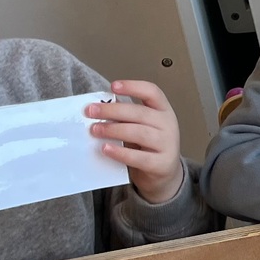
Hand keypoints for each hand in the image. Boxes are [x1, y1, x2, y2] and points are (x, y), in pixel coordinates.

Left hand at [91, 81, 185, 204]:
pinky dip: (120, 152)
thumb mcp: (142, 125)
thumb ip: (126, 116)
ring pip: (139, 133)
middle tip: (91, 111)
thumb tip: (99, 107)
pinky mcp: (161, 164)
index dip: (133, 87)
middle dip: (112, 110)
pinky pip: (139, 157)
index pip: (152, 92)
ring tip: (95, 130)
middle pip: (140, 113)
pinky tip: (106, 149)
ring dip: (113, 130)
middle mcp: (168, 125)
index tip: (113, 86)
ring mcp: (167, 145)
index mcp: (163, 110)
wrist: (164, 172)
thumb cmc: (148, 145)